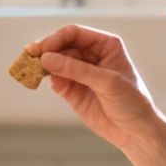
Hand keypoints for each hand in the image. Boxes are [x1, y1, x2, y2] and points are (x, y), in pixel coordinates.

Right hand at [30, 25, 161, 149]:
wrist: (135, 131)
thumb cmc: (131, 101)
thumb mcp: (106, 82)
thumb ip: (76, 69)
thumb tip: (46, 58)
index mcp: (105, 45)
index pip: (74, 33)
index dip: (56, 39)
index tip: (42, 50)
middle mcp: (91, 55)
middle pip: (61, 46)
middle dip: (46, 52)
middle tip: (30, 59)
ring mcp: (81, 73)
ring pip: (55, 63)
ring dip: (44, 67)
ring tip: (34, 72)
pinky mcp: (73, 90)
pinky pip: (56, 80)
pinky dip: (50, 81)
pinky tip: (54, 86)